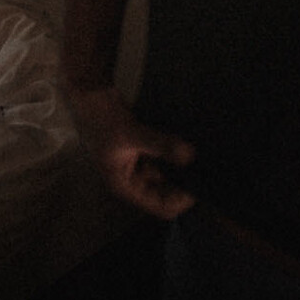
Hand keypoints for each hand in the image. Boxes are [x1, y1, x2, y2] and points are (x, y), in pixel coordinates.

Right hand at [66, 86, 196, 219]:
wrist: (92, 92)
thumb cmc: (103, 118)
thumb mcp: (132, 133)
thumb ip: (161, 145)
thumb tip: (191, 156)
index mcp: (125, 185)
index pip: (161, 207)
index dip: (181, 201)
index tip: (201, 185)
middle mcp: (133, 180)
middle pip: (167, 194)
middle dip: (184, 185)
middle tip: (207, 173)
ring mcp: (139, 165)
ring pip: (168, 176)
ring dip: (182, 170)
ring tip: (204, 162)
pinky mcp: (144, 151)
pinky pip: (166, 160)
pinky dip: (177, 156)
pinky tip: (192, 148)